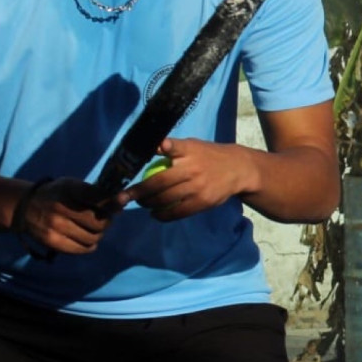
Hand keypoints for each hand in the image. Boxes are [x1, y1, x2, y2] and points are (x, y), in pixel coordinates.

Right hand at [14, 178, 112, 256]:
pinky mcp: (52, 241)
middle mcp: (62, 207)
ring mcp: (56, 226)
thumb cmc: (56, 194)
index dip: (113, 203)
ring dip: (98, 234)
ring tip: (93, 230)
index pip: (99, 198)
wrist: (24, 207)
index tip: (118, 205)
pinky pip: (81, 249)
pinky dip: (89, 246)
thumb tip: (120, 204)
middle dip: (106, 221)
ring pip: (93, 237)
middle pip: (100, 221)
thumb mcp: (72, 185)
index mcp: (69, 189)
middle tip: (103, 219)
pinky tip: (87, 241)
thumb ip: (94, 193)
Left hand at [123, 138, 257, 220]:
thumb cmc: (209, 156)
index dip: (165, 146)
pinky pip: (178, 212)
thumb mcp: (194, 146)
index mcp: (190, 151)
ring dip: (148, 204)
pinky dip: (163, 215)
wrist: (238, 169)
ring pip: (165, 199)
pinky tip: (155, 214)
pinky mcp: (203, 202)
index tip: (157, 146)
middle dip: (138, 192)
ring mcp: (198, 187)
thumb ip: (174, 149)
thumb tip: (147, 149)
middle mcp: (193, 168)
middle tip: (123, 197)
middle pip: (160, 182)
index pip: (176, 147)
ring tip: (141, 204)